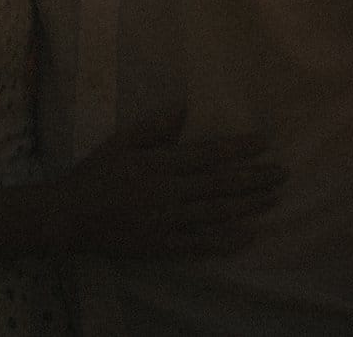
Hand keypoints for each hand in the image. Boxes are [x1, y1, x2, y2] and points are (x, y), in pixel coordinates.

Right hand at [49, 109, 284, 258]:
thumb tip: (184, 106)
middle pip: (219, 184)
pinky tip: (249, 234)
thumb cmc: (95, 174)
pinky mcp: (163, 246)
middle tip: (282, 172)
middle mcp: (166, 192)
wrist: (70, 216)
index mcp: (157, 163)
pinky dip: (227, 240)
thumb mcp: (119, 141)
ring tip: (273, 197)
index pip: (206, 154)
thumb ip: (154, 126)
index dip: (237, 148)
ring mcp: (166, 222)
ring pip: (216, 213)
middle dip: (254, 177)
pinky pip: (201, 244)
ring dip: (248, 205)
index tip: (263, 143)